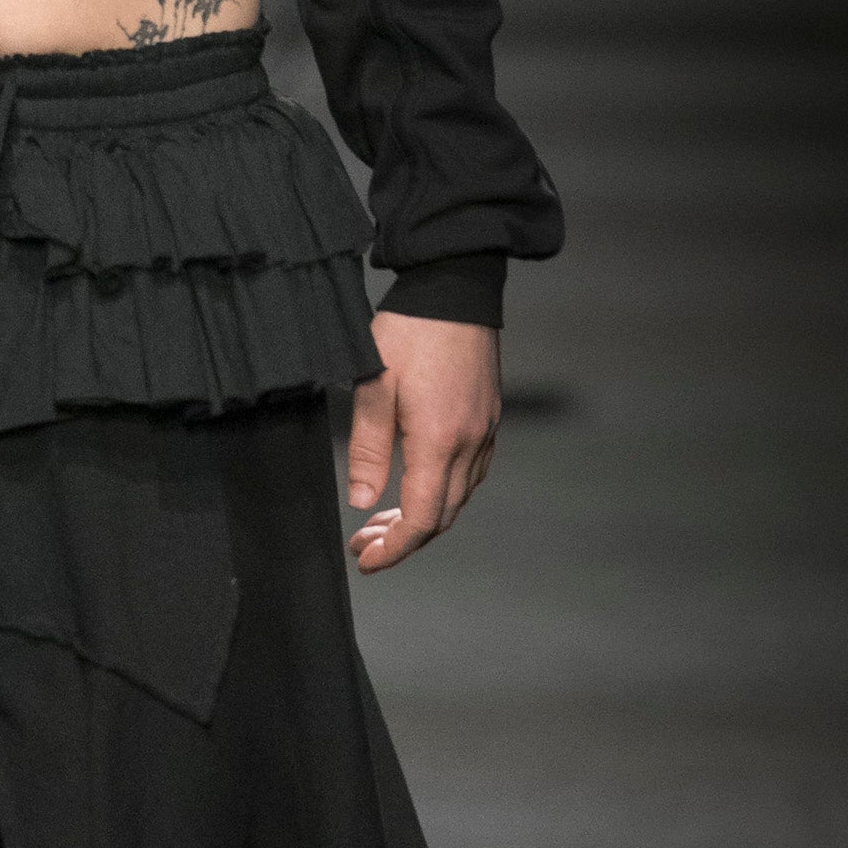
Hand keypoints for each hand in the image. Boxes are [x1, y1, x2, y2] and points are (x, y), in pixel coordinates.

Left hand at [346, 313, 500, 574]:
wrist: (455, 288)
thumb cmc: (410, 331)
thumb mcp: (373, 385)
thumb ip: (366, 447)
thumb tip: (360, 500)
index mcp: (438, 440)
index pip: (422, 518)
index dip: (395, 549)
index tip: (366, 560)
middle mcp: (469, 443)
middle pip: (443, 515)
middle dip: (403, 539)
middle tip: (363, 543)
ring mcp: (484, 431)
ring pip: (458, 497)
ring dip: (422, 516)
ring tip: (382, 519)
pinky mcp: (488, 418)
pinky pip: (470, 472)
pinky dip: (442, 492)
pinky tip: (416, 484)